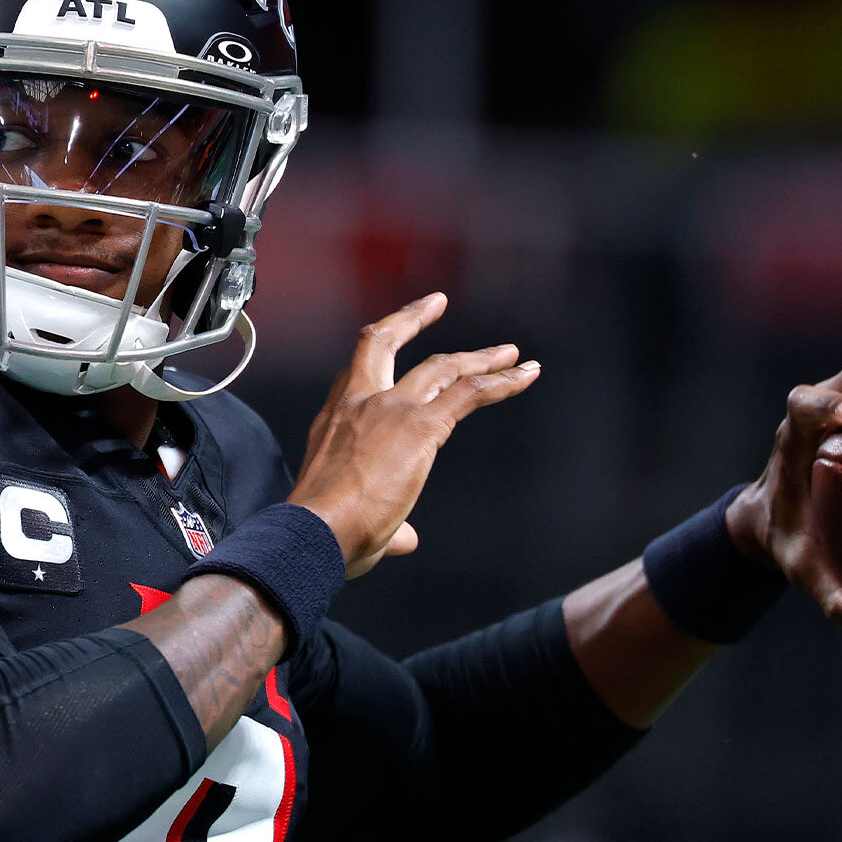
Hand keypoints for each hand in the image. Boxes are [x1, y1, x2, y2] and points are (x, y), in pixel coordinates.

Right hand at [289, 292, 541, 577]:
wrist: (316, 532)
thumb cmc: (322, 533)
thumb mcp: (349, 517)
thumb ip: (387, 527)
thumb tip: (405, 539)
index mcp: (335, 420)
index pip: (359, 373)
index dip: (379, 352)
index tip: (395, 333)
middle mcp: (358, 403)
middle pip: (384, 342)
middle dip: (413, 318)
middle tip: (436, 302)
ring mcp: (390, 409)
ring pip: (441, 367)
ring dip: (479, 358)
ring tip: (511, 354)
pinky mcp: (420, 425)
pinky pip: (469, 393)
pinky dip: (502, 382)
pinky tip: (525, 375)